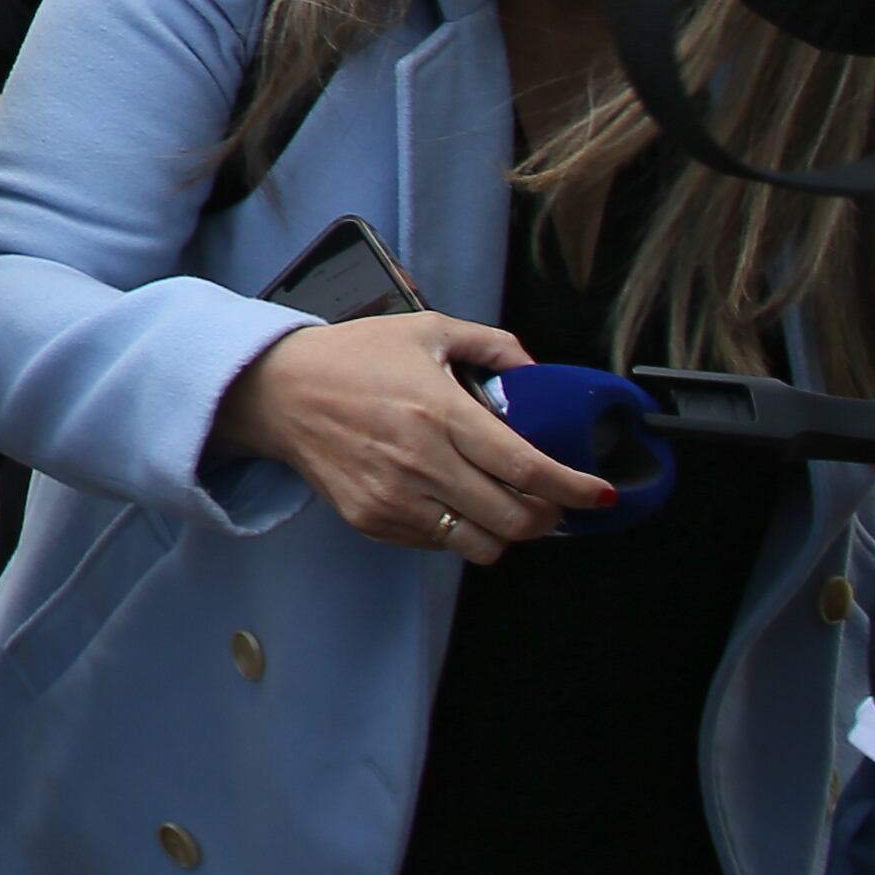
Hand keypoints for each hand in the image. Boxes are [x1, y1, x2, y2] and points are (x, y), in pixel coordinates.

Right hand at [207, 310, 609, 562]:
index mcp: (439, 411)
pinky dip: (460, 532)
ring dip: (507, 532)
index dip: (574, 487)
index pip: (527, 467)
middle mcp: (420, 460)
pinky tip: (454, 502)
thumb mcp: (426, 329)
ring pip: (481, 544)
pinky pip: (438, 544)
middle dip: (550, 517)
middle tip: (556, 503)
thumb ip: (492, 345)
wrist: (275, 391)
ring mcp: (394, 497)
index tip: (599, 492)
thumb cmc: (350, 358)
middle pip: (514, 518)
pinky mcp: (372, 519)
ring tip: (508, 509)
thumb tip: (536, 372)